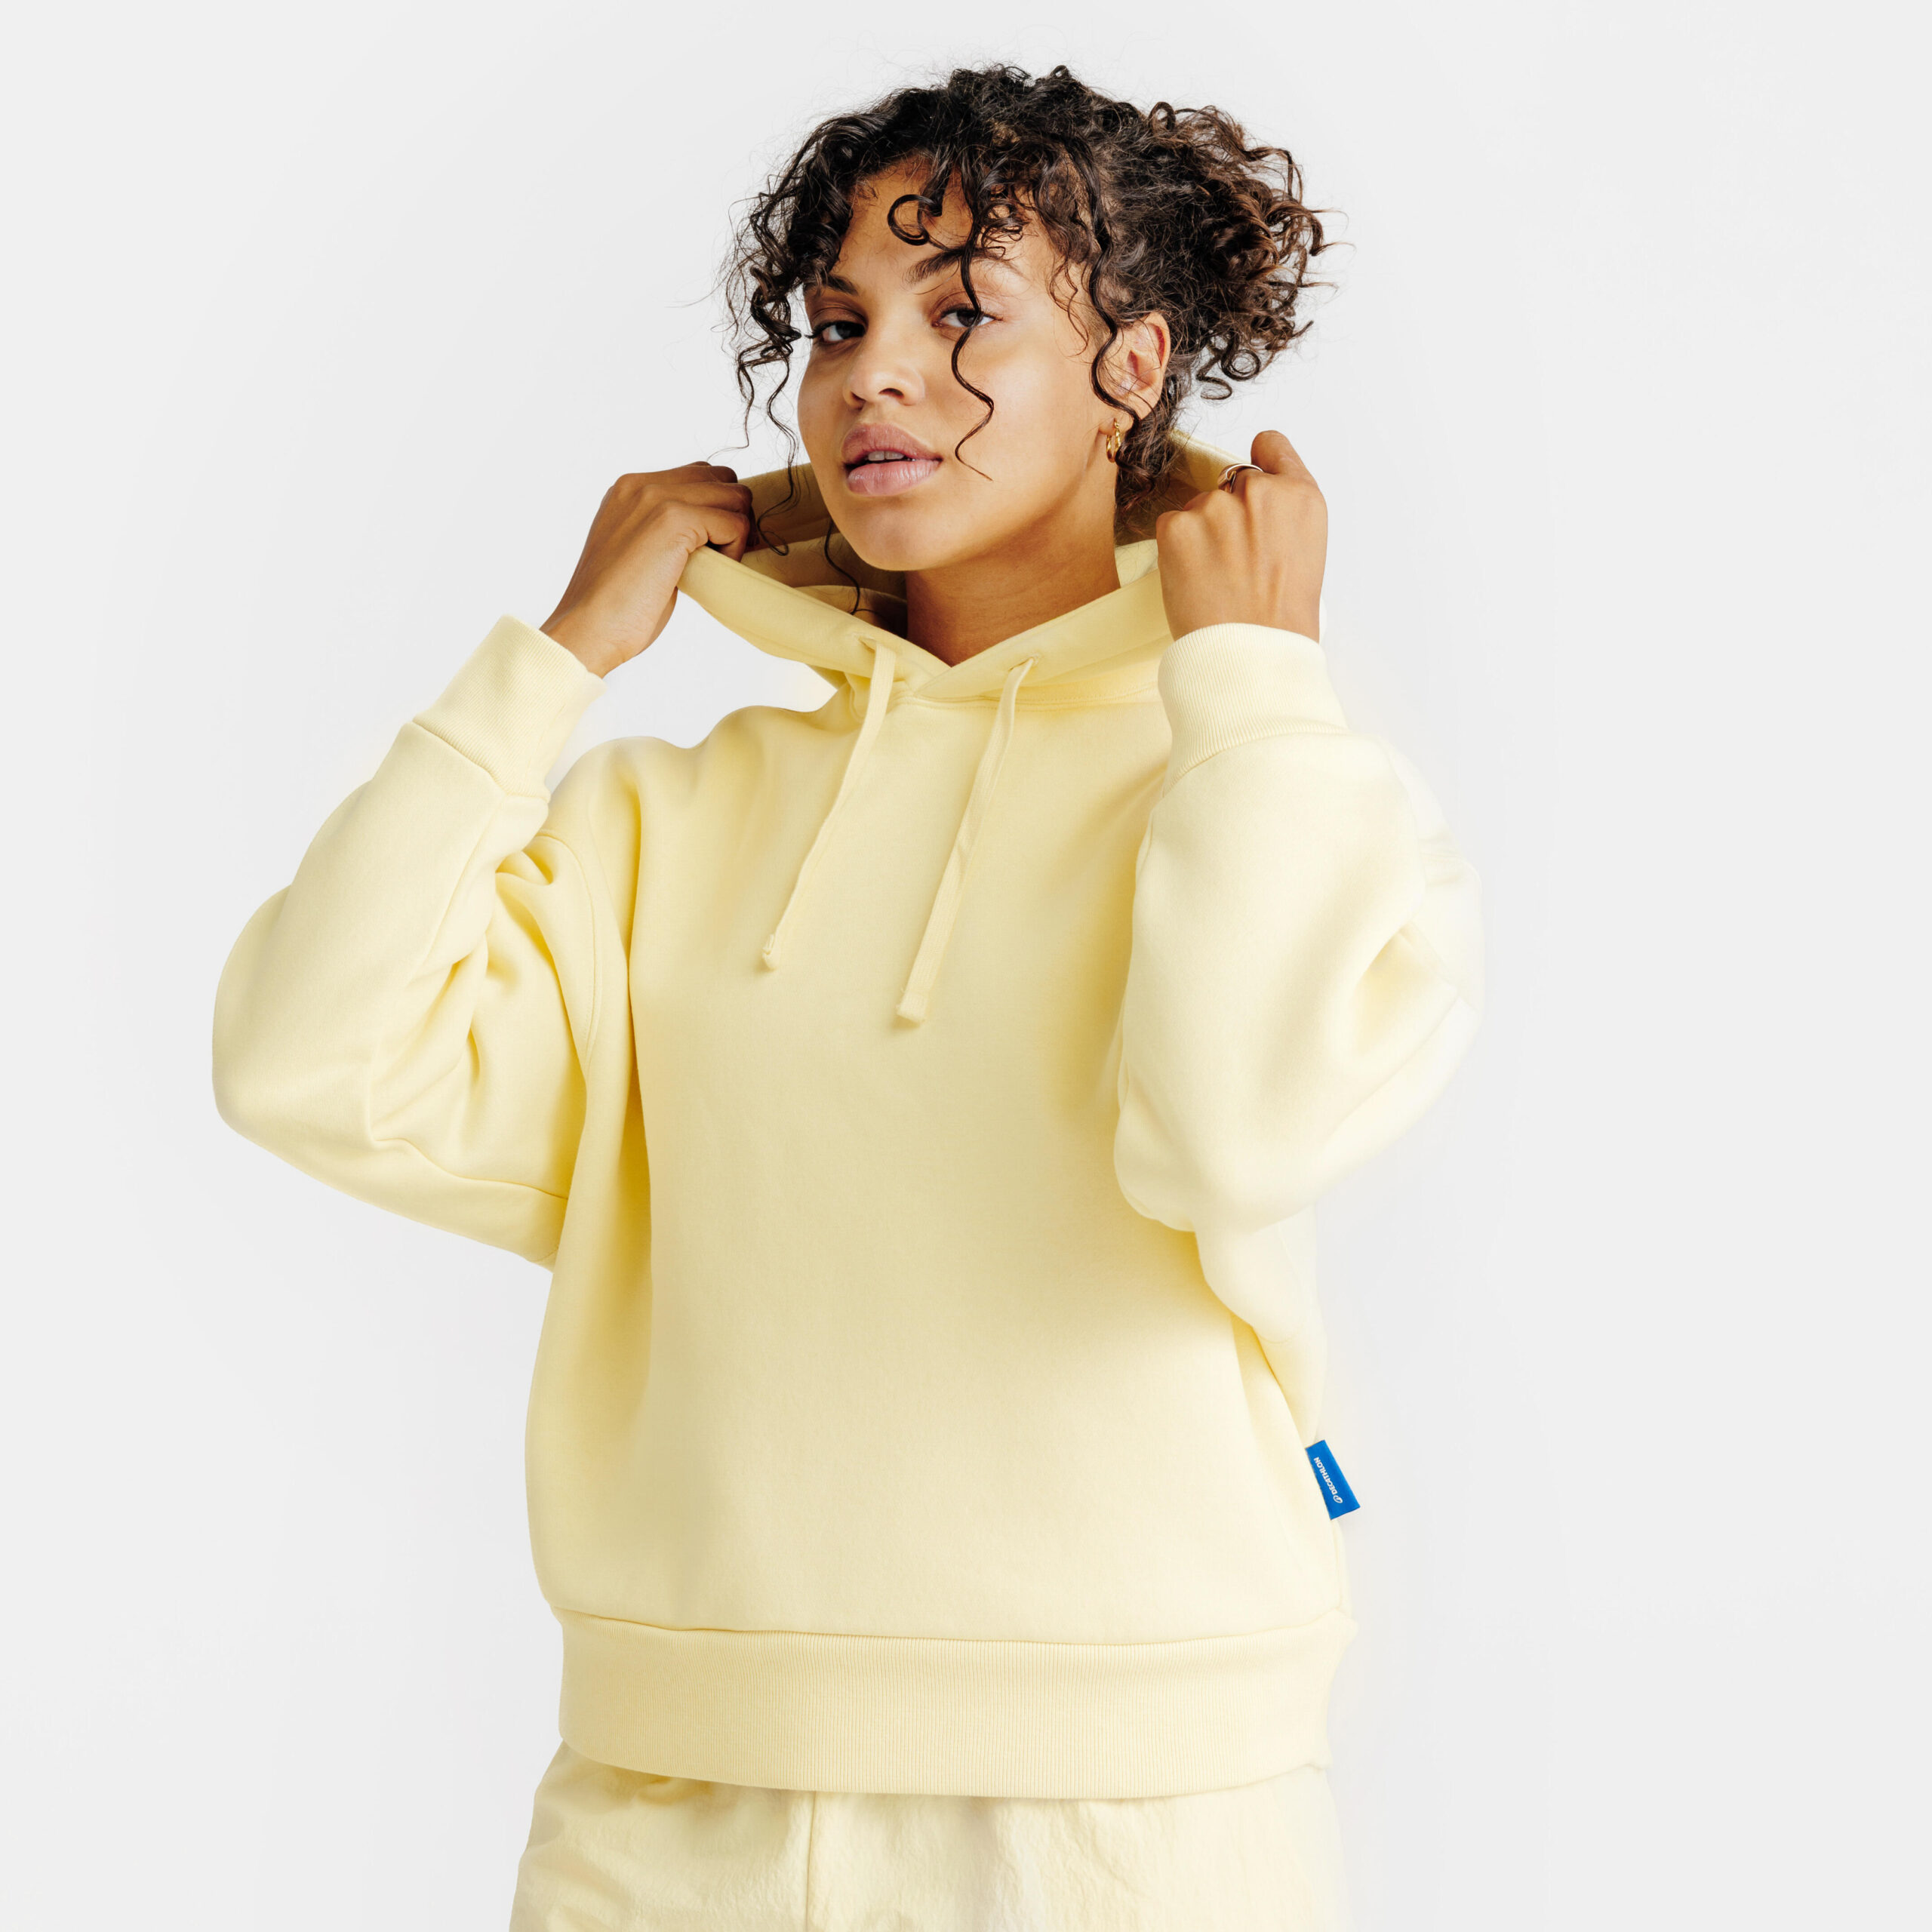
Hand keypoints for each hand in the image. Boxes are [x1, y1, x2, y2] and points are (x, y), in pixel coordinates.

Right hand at [541, 462, 761, 676]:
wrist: (588, 629)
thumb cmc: (615, 605)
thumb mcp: (638, 550)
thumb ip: (663, 528)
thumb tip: (709, 528)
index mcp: (630, 489)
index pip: (699, 474)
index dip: (716, 508)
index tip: (711, 545)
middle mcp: (642, 484)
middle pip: (722, 479)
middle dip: (732, 515)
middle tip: (719, 555)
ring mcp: (657, 498)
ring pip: (734, 497)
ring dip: (735, 533)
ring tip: (712, 564)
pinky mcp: (675, 521)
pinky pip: (735, 523)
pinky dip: (734, 551)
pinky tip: (710, 572)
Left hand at [1155, 429, 1326, 642]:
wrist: (1251, 655)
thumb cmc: (1280, 620)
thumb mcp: (1304, 555)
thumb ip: (1282, 517)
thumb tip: (1254, 505)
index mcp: (1300, 498)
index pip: (1272, 446)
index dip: (1260, 462)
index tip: (1252, 476)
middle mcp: (1260, 491)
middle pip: (1231, 483)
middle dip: (1228, 513)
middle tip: (1234, 562)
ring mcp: (1216, 505)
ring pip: (1199, 508)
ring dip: (1201, 535)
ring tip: (1216, 580)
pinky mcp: (1177, 525)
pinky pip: (1170, 526)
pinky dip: (1176, 551)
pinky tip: (1195, 581)